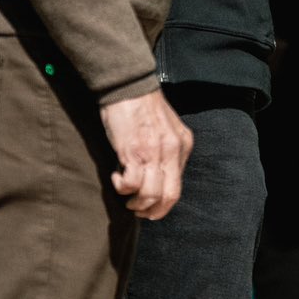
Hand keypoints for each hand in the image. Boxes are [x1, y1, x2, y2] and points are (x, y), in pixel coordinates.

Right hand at [102, 89, 192, 220]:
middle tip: (139, 212)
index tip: (151, 207)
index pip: (178, 186)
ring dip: (136, 203)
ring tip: (126, 197)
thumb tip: (159, 174)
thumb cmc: (142, 106)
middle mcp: (172, 151)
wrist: (128, 85)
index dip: (163, 203)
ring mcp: (154, 153)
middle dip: (154, 211)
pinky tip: (116, 179)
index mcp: (182, 145)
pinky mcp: (134, 152)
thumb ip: (167, 149)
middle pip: (170, 196)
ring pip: (151, 195)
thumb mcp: (165, 128)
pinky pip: (131, 184)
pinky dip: (122, 188)